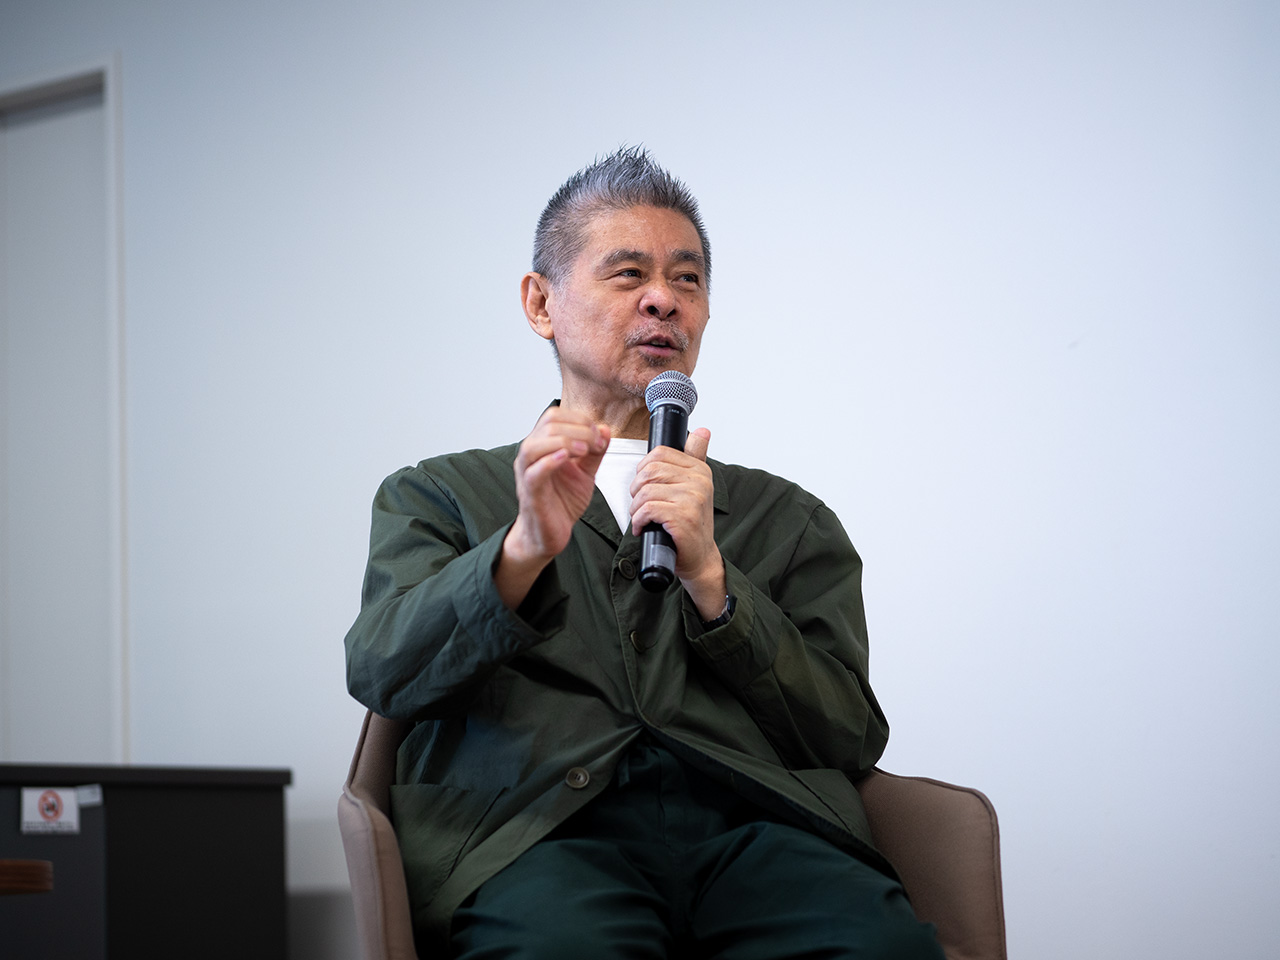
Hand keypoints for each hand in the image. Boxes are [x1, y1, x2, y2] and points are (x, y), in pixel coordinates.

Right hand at [496, 407, 608, 607]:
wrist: (549, 534)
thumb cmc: (562, 503)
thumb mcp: (585, 473)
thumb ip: (596, 452)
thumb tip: (605, 429)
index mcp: (544, 446)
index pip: (555, 416)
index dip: (581, 419)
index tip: (600, 435)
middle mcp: (532, 456)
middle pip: (547, 424)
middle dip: (578, 428)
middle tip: (596, 443)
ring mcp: (528, 473)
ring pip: (535, 444)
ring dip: (564, 441)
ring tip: (584, 450)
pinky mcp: (530, 493)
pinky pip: (533, 472)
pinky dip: (550, 461)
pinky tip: (566, 459)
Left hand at [629, 427, 726, 618]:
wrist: (700, 558)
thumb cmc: (691, 524)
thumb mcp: (695, 487)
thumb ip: (695, 457)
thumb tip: (702, 432)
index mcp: (699, 470)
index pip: (660, 453)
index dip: (643, 469)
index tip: (646, 486)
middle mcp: (699, 481)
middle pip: (649, 471)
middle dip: (637, 489)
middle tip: (641, 504)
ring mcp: (693, 499)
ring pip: (645, 490)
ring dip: (636, 508)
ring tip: (642, 517)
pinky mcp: (683, 517)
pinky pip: (647, 509)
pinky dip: (638, 520)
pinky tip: (642, 527)